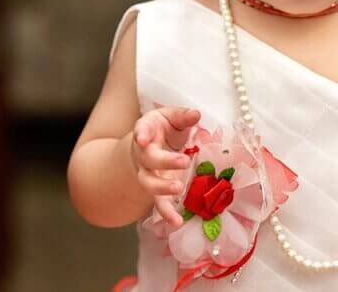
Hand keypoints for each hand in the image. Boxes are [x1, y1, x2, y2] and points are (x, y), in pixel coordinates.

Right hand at [130, 106, 200, 226]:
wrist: (148, 147)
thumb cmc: (164, 129)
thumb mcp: (172, 118)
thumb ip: (183, 116)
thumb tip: (196, 114)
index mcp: (147, 131)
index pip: (141, 130)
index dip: (141, 133)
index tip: (141, 138)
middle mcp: (144, 154)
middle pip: (149, 159)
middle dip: (165, 161)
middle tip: (184, 161)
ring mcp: (149, 174)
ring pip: (149, 184)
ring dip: (162, 188)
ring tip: (178, 189)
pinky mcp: (157, 191)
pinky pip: (159, 204)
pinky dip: (167, 214)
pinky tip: (177, 223)